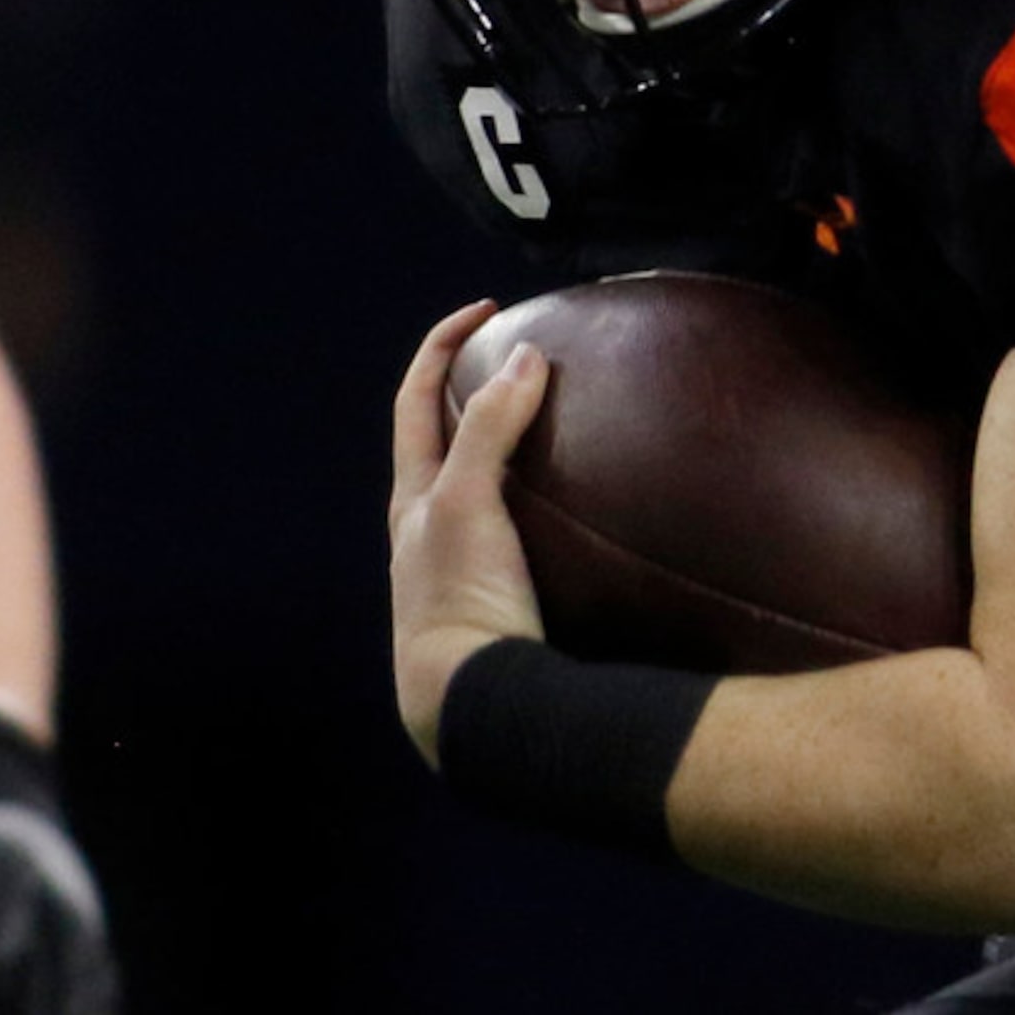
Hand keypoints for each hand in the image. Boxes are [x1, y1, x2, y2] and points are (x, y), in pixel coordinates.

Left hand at [388, 299, 551, 767]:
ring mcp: (467, 575)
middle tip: (529, 365)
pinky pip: (531, 543)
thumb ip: (492, 429)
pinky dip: (556, 515)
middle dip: (476, 398)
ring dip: (517, 459)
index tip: (486, 308)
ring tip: (575, 434)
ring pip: (486, 496)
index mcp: (413, 500)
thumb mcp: (467, 502)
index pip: (414, 400)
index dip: (441, 345)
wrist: (474, 707)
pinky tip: (602, 521)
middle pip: (444, 445)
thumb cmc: (460, 600)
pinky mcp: (507, 609)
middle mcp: (430, 534)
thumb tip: (526, 357)